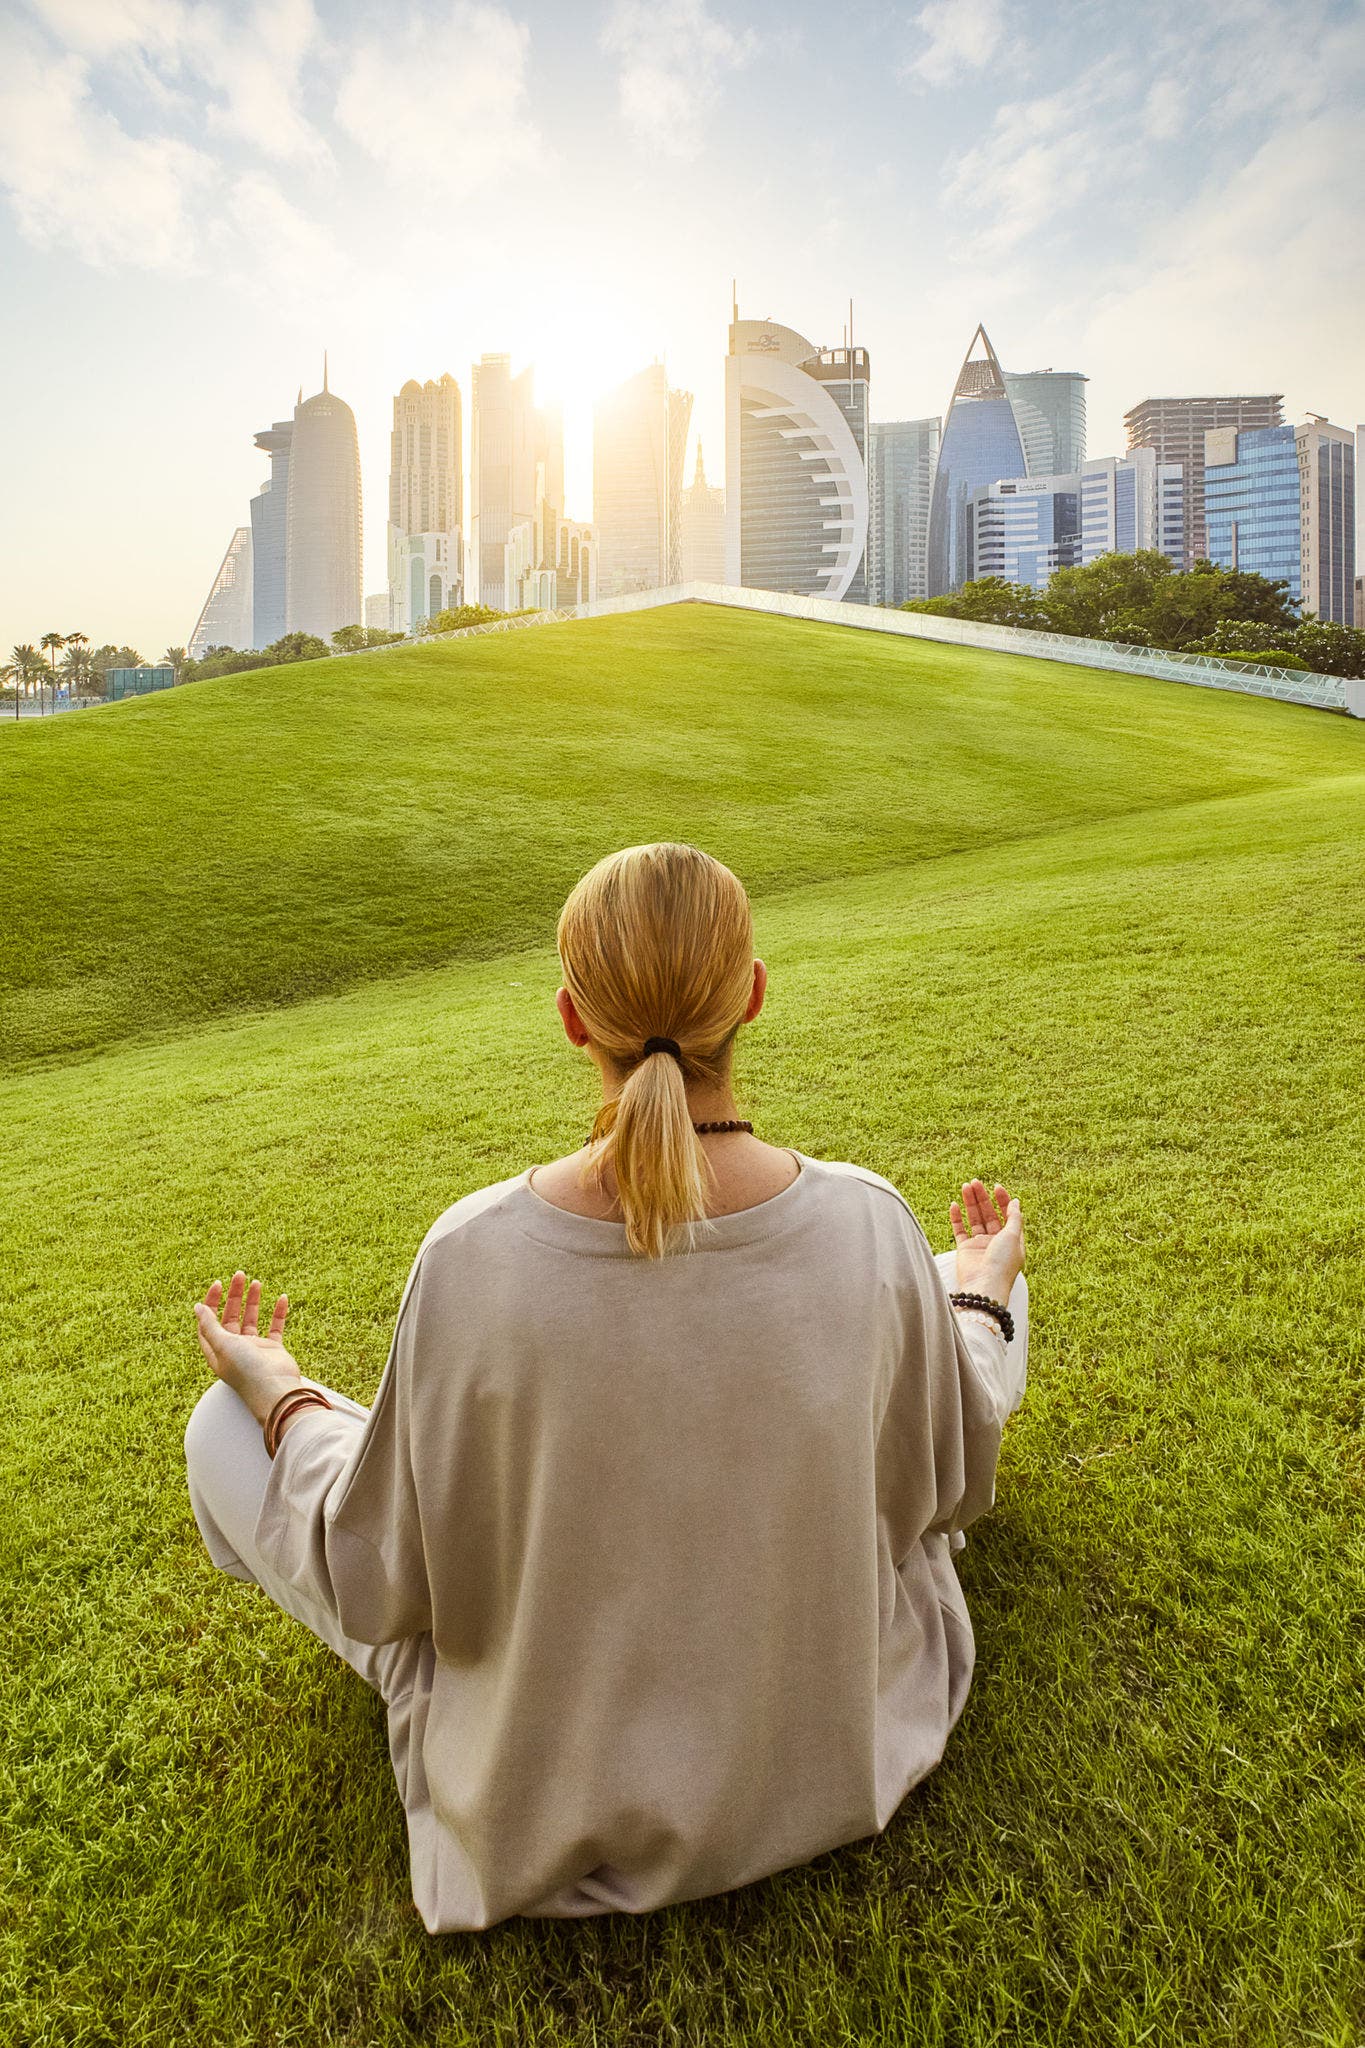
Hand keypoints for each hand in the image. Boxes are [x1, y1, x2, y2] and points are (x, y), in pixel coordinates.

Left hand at [193, 1271, 301, 1425]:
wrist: (275, 1390)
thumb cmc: (246, 1370)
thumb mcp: (223, 1345)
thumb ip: (210, 1325)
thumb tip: (197, 1307)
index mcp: (217, 1350)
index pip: (209, 1321)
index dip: (211, 1302)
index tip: (218, 1284)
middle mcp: (234, 1349)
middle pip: (231, 1317)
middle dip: (234, 1296)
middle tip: (240, 1275)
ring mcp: (254, 1349)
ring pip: (252, 1319)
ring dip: (253, 1301)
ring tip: (257, 1282)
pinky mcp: (273, 1349)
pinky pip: (275, 1327)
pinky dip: (277, 1312)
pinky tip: (281, 1298)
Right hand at [949, 1180, 1024, 1305]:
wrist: (984, 1287)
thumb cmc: (1002, 1264)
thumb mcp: (1013, 1237)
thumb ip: (1014, 1218)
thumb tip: (1016, 1202)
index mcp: (1011, 1239)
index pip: (1007, 1214)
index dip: (1002, 1199)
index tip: (996, 1186)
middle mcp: (995, 1241)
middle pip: (989, 1214)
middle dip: (983, 1197)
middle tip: (975, 1182)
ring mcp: (979, 1245)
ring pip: (974, 1219)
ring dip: (970, 1202)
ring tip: (965, 1186)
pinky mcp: (965, 1250)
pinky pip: (959, 1230)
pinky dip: (956, 1218)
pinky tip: (954, 1204)